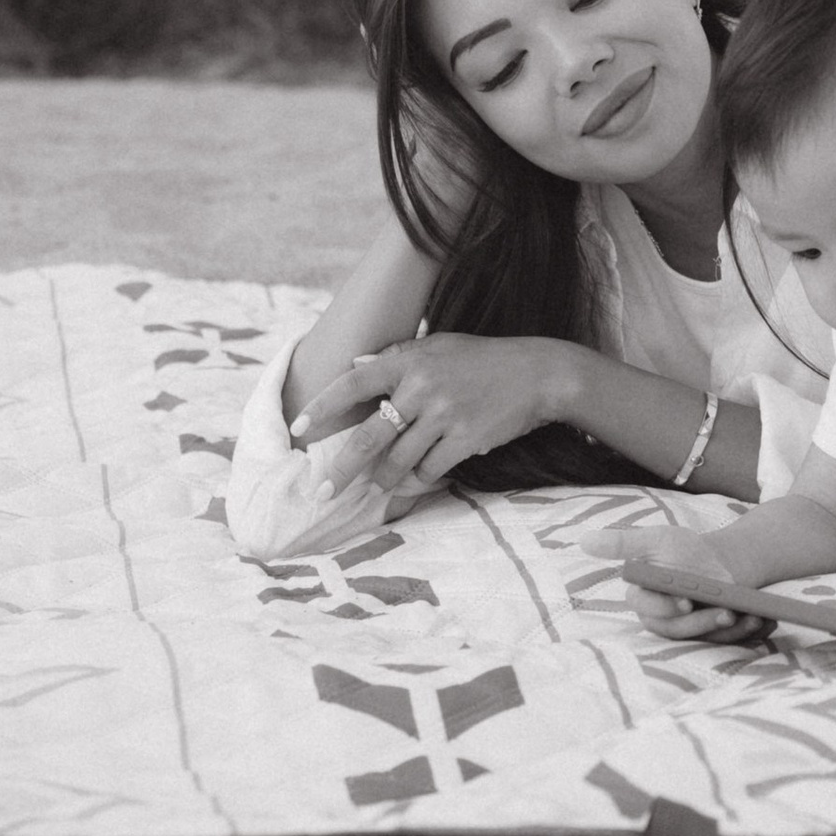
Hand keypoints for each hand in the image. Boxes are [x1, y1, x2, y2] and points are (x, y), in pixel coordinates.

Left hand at [290, 333, 577, 487]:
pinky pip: (429, 470)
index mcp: (410, 360)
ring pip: (398, 461)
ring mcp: (445, 414)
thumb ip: (396, 356)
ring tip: (377, 489)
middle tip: (322, 489)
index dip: (322, 408)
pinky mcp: (466, 439)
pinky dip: (416, 481)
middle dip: (341, 468)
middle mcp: (423, 386)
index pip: (353, 384)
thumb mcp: (439, 346)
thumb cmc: (483, 359)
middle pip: (368, 436)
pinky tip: (411, 484)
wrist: (538, 373)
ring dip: (383, 481)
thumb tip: (355, 365)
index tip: (297, 429)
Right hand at [620, 544, 756, 641]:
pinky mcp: (712, 639)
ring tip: (747, 615)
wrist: (722, 560)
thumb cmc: (684, 550)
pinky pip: (727, 643)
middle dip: (702, 622)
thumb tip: (582, 540)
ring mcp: (690, 632)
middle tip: (725, 611)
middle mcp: (663, 621)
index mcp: (644, 599)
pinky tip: (761, 621)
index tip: (684, 601)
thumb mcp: (656, 540)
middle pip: (677, 630)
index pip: (646, 608)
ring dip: (727, 630)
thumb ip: (621, 542)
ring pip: (703, 639)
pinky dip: (745, 633)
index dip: (664, 607)